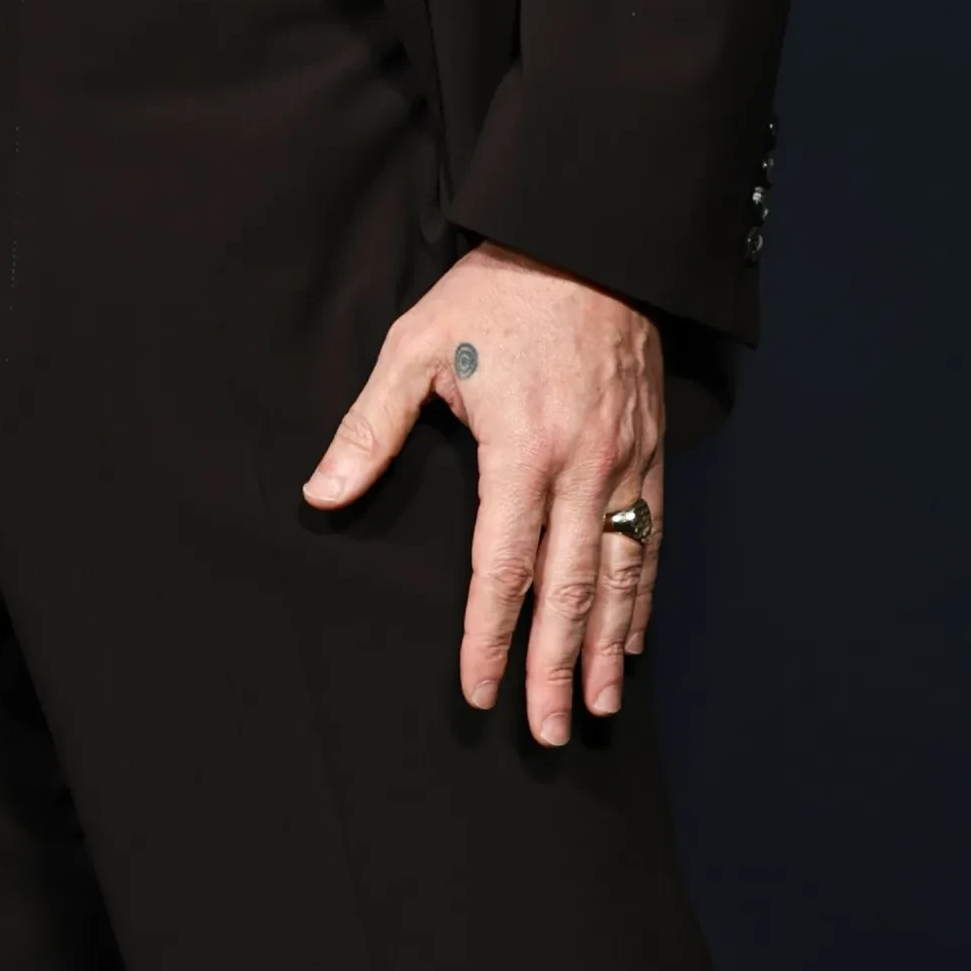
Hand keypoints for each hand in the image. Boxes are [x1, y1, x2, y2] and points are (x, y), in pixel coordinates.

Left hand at [303, 245, 667, 742]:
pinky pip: (650, 539)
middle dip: (557, 667)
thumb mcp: (414, 347)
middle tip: (549, 731)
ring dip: (609, 646)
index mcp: (522, 448)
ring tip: (600, 707)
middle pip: (569, 588)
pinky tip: (631, 638)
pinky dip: (643, 596)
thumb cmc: (493, 294)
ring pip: (621, 573)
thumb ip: (370, 428)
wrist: (589, 238)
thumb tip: (320, 495)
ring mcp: (625, 461)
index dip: (489, 635)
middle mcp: (583, 466)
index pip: (503, 566)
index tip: (480, 690)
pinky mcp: (650, 451)